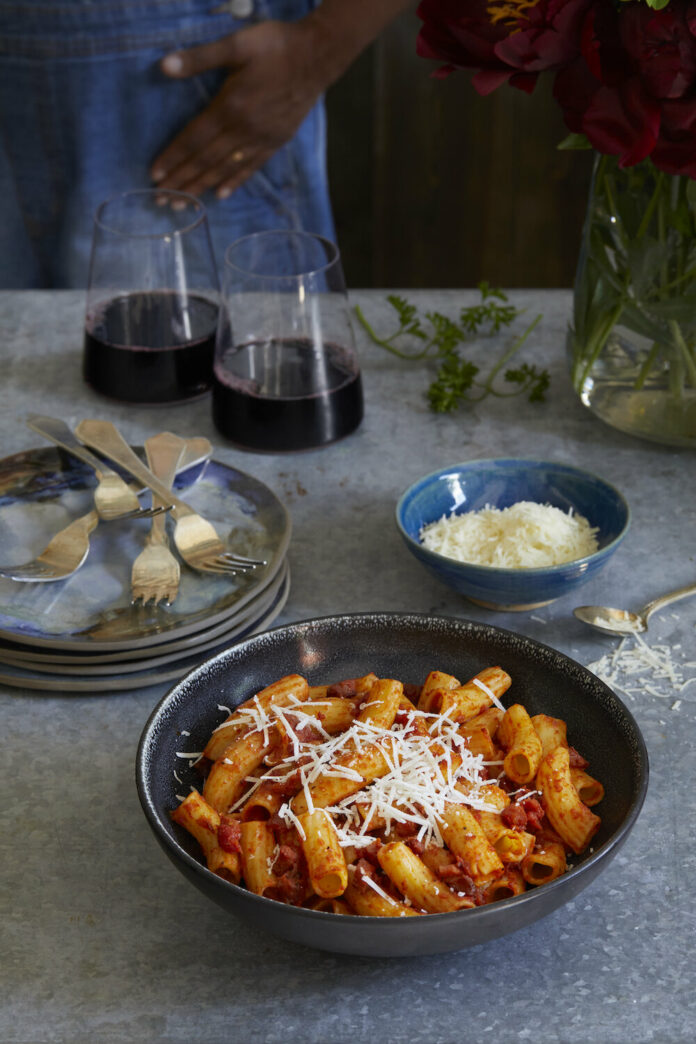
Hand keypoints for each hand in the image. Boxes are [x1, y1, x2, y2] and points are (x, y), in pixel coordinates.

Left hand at [151, 19, 330, 198]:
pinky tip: (220, 195)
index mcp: (230, 107)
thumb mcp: (237, 44)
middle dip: (182, 181)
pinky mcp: (276, 142)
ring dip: (202, 187)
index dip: (173, 157)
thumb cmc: (275, 45)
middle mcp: (243, 130)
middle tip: (161, 199)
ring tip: (184, 204)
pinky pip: (251, 167)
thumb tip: (165, 66)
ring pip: (225, 169)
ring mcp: (261, 139)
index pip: (194, 139)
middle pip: (206, 161)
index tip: (155, 175)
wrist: (317, 56)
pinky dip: (234, 182)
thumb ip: (200, 58)